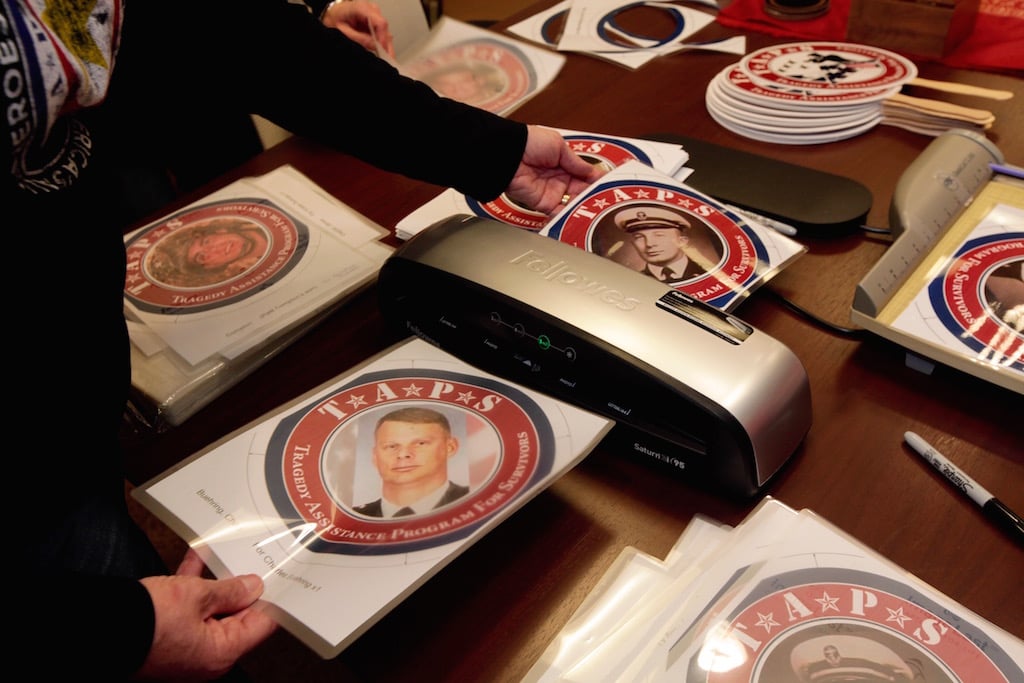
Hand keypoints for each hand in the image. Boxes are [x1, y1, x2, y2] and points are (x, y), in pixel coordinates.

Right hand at [135, 549, 277, 680]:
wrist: (97, 629)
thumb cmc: (146, 620)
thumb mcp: (196, 596)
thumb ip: (229, 591)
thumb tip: (253, 587)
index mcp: (221, 653)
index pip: (261, 625)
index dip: (273, 598)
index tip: (283, 578)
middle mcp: (206, 656)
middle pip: (237, 617)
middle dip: (243, 587)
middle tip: (257, 561)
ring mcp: (186, 647)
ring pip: (211, 609)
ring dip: (215, 581)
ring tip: (228, 553)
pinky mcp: (168, 636)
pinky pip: (187, 609)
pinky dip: (192, 585)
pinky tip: (196, 558)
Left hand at [322, 0, 394, 57]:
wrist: (333, 13)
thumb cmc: (335, 17)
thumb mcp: (342, 30)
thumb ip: (359, 38)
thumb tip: (374, 45)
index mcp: (362, 8)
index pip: (380, 22)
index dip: (383, 38)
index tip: (382, 50)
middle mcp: (371, 9)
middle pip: (385, 28)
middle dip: (387, 44)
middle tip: (388, 58)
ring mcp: (374, 15)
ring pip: (385, 31)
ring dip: (386, 45)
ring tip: (385, 58)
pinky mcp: (375, 22)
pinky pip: (381, 33)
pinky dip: (382, 43)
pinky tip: (382, 52)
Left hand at [505, 125, 606, 215]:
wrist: (508, 155)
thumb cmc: (529, 143)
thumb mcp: (559, 146)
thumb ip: (577, 162)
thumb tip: (593, 172)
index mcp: (564, 161)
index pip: (585, 174)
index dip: (598, 179)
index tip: (611, 183)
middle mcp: (559, 178)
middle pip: (582, 190)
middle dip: (594, 194)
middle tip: (609, 198)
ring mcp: (552, 191)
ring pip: (574, 202)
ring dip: (585, 205)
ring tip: (599, 207)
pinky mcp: (543, 204)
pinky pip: (559, 212)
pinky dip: (570, 215)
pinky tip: (583, 214)